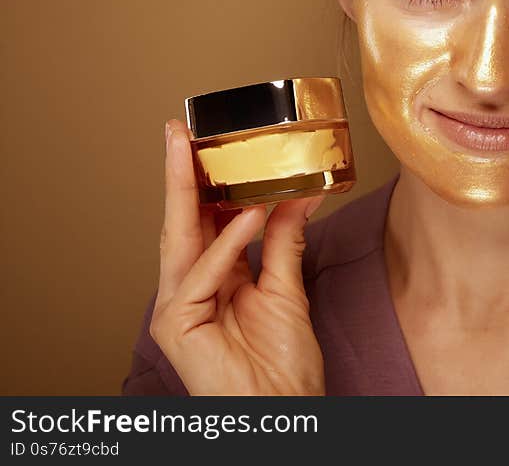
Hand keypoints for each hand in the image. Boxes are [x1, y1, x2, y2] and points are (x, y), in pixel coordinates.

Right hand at [149, 119, 325, 395]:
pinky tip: (248, 212)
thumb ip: (285, 239)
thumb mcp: (286, 287)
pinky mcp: (177, 323)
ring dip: (186, 190)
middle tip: (180, 133)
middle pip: (184, 221)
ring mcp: (178, 306)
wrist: (282, 407)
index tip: (207, 144)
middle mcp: (190, 288)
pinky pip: (205, 273)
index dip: (204, 182)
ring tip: (192, 149)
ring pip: (181, 237)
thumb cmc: (282, 362)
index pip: (205, 220)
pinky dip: (227, 242)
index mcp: (216, 278)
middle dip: (181, 175)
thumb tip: (300, 192)